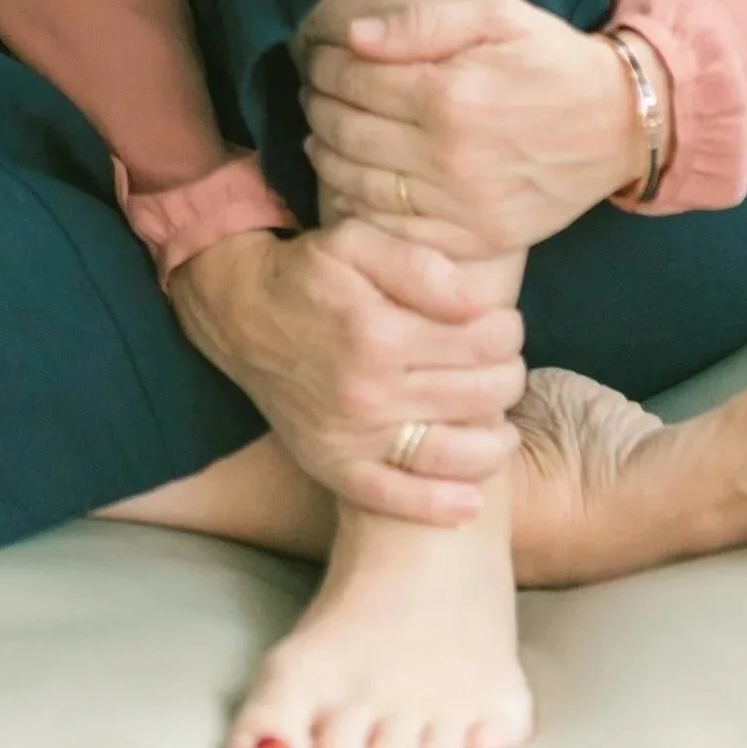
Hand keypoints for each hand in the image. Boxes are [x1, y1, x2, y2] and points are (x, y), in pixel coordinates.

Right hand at [167, 223, 527, 526]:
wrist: (239, 312)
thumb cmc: (308, 274)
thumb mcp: (357, 242)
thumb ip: (421, 266)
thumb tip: (479, 304)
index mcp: (378, 332)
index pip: (484, 343)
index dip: (507, 330)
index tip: (502, 324)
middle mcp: (367, 392)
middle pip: (481, 396)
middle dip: (506, 375)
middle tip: (498, 363)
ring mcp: (350, 436)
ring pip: (455, 455)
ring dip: (494, 440)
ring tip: (497, 421)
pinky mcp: (332, 464)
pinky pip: (395, 499)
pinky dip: (440, 505)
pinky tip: (471, 500)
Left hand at [301, 0, 668, 256]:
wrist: (621, 125)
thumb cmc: (554, 62)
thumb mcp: (499, 17)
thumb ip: (424, 23)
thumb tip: (354, 36)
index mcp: (450, 95)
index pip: (355, 81)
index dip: (325, 67)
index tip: (317, 58)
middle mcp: (449, 156)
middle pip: (347, 133)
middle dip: (318, 107)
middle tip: (313, 93)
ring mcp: (461, 205)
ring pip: (359, 184)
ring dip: (325, 156)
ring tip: (321, 134)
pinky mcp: (475, 239)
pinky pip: (395, 229)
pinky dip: (359, 207)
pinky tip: (350, 183)